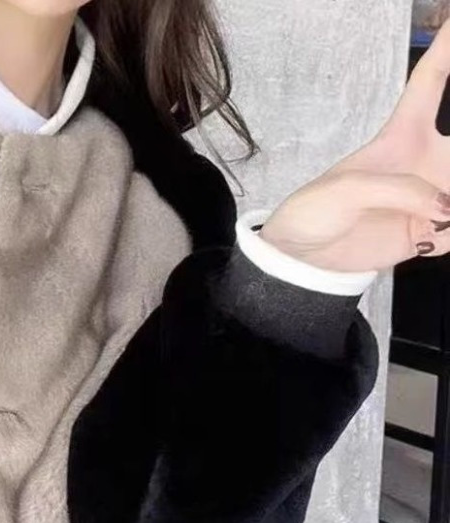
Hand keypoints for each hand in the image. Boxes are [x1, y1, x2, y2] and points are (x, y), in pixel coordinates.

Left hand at [259, 19, 449, 272]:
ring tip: (442, 208)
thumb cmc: (314, 212)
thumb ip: (402, 191)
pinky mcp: (430, 233)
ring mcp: (432, 196)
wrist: (301, 261)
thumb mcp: (349, 189)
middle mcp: (425, 160)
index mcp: (401, 135)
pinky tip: (431, 237)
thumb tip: (445, 207)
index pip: (431, 80)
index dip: (448, 47)